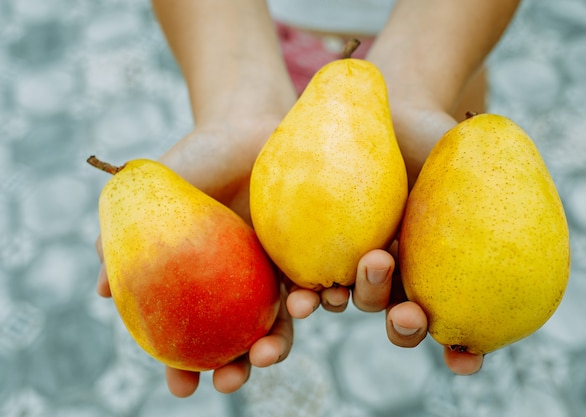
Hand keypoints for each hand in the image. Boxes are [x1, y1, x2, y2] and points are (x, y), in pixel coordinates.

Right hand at [95, 117, 294, 396]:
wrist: (245, 123)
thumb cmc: (196, 159)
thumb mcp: (150, 196)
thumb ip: (124, 240)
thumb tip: (103, 293)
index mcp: (200, 282)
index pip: (190, 337)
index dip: (184, 369)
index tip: (182, 389)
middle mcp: (239, 284)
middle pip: (240, 341)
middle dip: (238, 368)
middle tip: (231, 377)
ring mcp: (275, 270)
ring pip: (283, 322)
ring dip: (279, 343)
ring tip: (270, 344)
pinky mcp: (309, 250)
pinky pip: (319, 283)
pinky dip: (323, 300)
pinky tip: (322, 300)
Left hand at [284, 102, 483, 374]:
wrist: (388, 113)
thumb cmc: (441, 139)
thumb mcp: (480, 161)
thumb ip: (506, 190)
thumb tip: (536, 204)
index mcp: (441, 272)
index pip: (456, 326)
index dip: (462, 353)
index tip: (464, 360)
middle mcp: (401, 274)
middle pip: (402, 319)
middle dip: (405, 327)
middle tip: (408, 316)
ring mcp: (359, 259)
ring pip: (355, 299)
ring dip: (350, 305)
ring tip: (338, 294)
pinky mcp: (319, 242)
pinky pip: (310, 273)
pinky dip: (305, 294)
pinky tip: (298, 299)